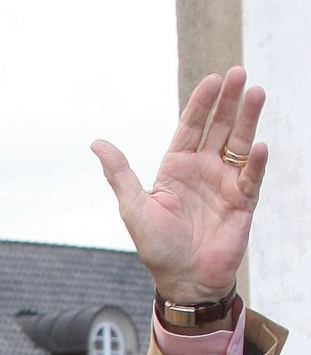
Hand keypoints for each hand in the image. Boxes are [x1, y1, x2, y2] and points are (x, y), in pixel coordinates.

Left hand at [91, 67, 266, 302]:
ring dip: (248, 119)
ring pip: (239, 143)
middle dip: (229, 100)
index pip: (191, 127)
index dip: (202, 103)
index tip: (213, 80)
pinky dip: (256, 161)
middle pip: (219, 127)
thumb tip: (96, 143)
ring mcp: (225, 183)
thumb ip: (120, 174)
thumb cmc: (157, 247)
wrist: (183, 280)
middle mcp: (203, 170)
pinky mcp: (243, 202)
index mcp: (176, 168)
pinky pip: (252, 176)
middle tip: (239, 73)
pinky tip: (257, 146)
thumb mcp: (133, 208)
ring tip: (257, 93)